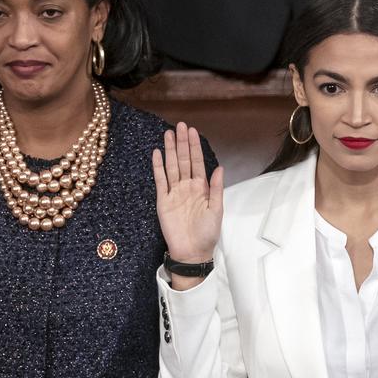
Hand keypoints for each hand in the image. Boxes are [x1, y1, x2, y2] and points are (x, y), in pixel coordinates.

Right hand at [152, 122, 222, 264]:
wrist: (192, 252)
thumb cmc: (207, 234)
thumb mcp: (217, 210)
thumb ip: (217, 188)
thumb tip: (220, 167)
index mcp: (201, 188)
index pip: (197, 162)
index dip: (194, 146)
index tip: (192, 131)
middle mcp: (187, 187)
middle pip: (183, 160)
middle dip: (182, 143)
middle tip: (180, 125)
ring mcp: (174, 193)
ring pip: (171, 167)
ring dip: (170, 150)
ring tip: (168, 134)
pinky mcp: (163, 201)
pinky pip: (160, 181)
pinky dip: (158, 167)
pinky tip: (157, 154)